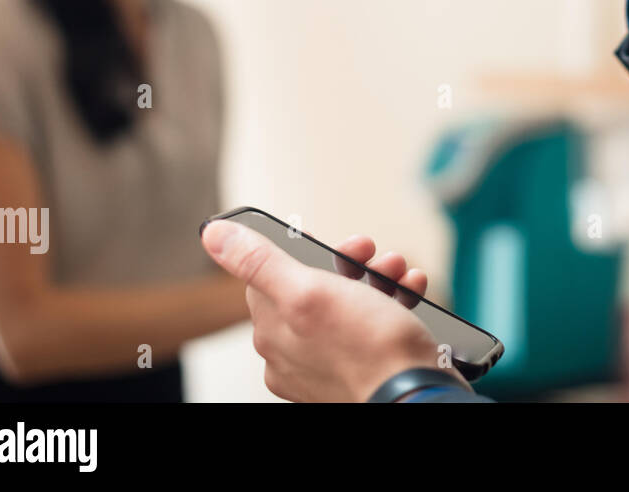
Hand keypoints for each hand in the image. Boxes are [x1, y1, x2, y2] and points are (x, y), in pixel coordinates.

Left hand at [201, 221, 463, 401]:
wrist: (416, 394)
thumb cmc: (366, 349)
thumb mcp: (309, 292)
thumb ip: (259, 262)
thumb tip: (213, 235)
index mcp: (274, 331)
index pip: (271, 277)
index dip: (305, 253)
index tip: (334, 246)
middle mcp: (296, 351)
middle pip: (315, 287)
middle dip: (350, 264)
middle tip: (372, 255)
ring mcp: (329, 362)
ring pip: (348, 303)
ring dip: (377, 278)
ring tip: (398, 273)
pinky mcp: (361, 367)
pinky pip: (372, 325)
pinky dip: (393, 302)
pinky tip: (409, 292)